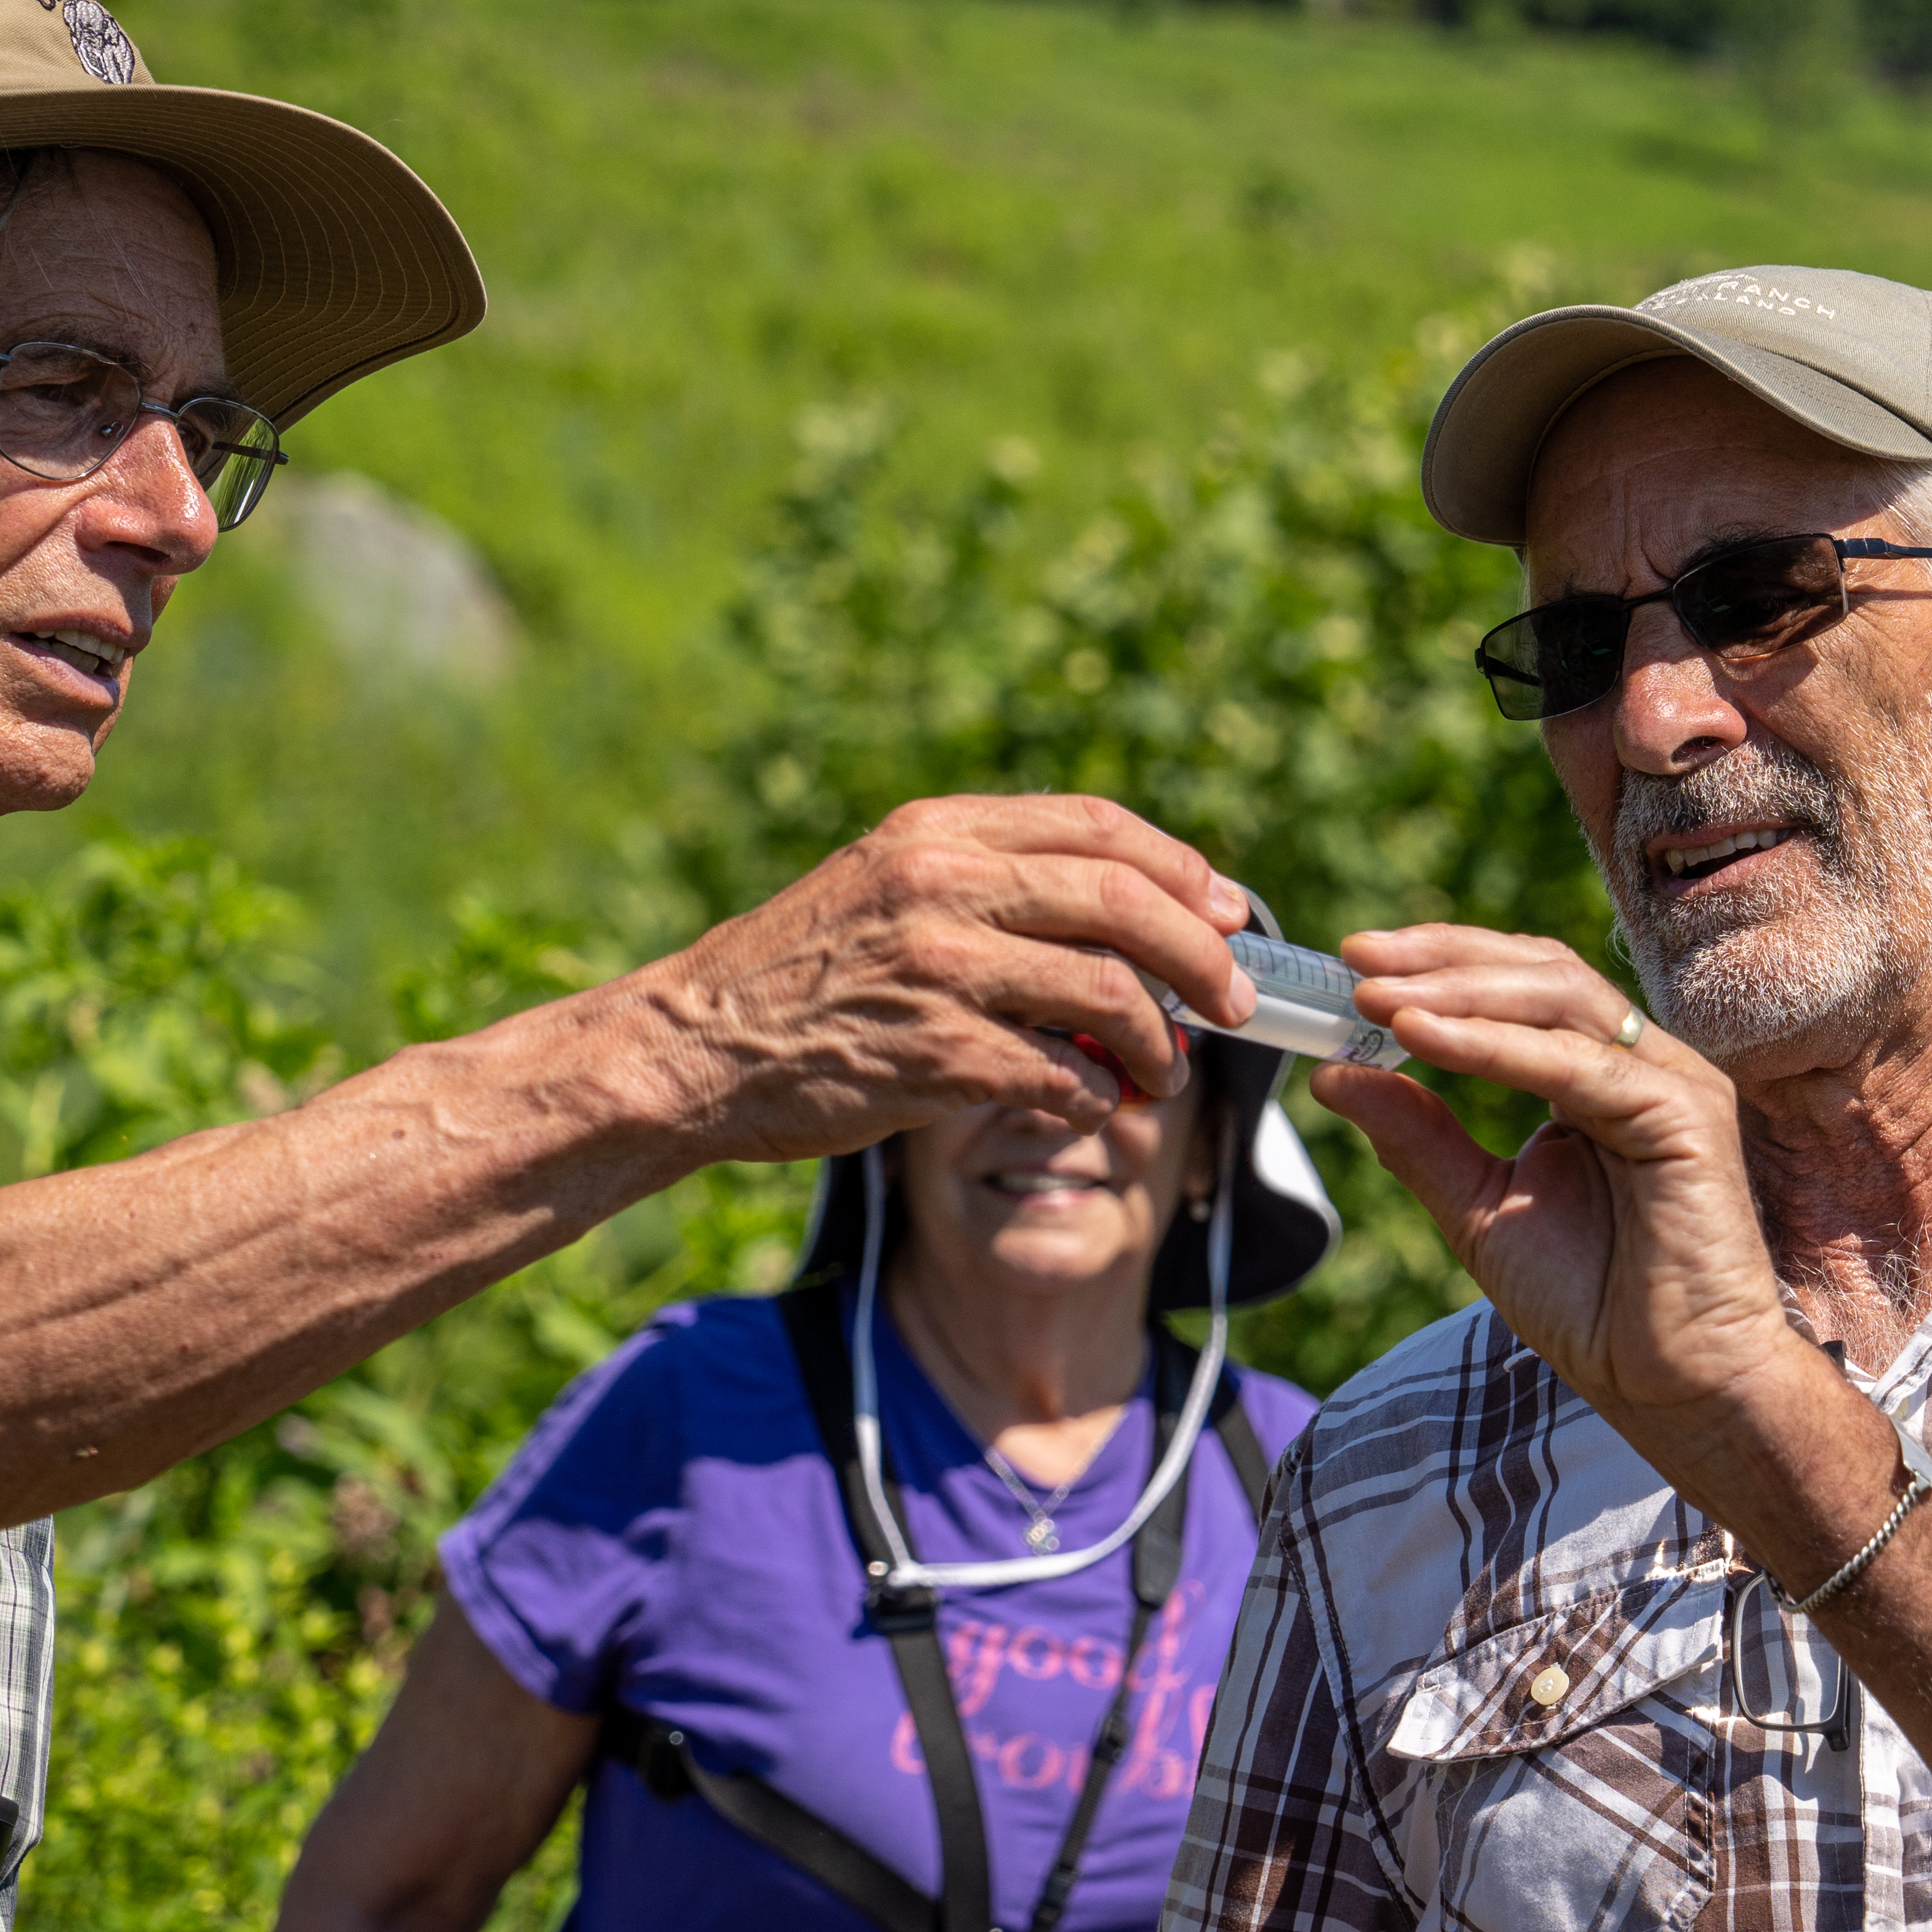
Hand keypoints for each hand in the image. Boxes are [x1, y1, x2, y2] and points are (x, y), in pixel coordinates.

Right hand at [637, 796, 1253, 1162]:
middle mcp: (941, 884)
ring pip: (1107, 994)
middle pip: (1124, 901)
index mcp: (938, 832)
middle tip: (1236, 1003)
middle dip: (1203, 957)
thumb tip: (1129, 920)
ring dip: (1158, 1042)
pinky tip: (1084, 1104)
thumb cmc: (803, 976)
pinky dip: (1092, 1098)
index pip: (1098, 827)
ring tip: (1163, 1072)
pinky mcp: (932, 1054)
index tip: (1228, 911)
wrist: (695, 1046)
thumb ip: (992, 886)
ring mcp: (938, 967)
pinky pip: (1059, 1077)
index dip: (1183, 869)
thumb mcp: (889, 889)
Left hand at [1313, 926, 1807, 1435]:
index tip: (1353, 963)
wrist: (1671, 1386)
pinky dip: (1493, 1045)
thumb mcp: (1478, 1209)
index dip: (1439, 962)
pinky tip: (1422, 1036)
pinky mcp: (1686, 1116)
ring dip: (1459, 990)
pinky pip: (1575, 1065)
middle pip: (1541, 972)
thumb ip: (1418, 1138)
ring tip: (1376, 998)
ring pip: (1560, 999)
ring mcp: (1671, 1083)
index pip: (1520, 985)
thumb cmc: (1592, 1304)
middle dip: (1441, 957)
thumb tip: (1335, 1071)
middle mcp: (1639, 1065)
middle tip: (1355, 959)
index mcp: (1595, 1076)